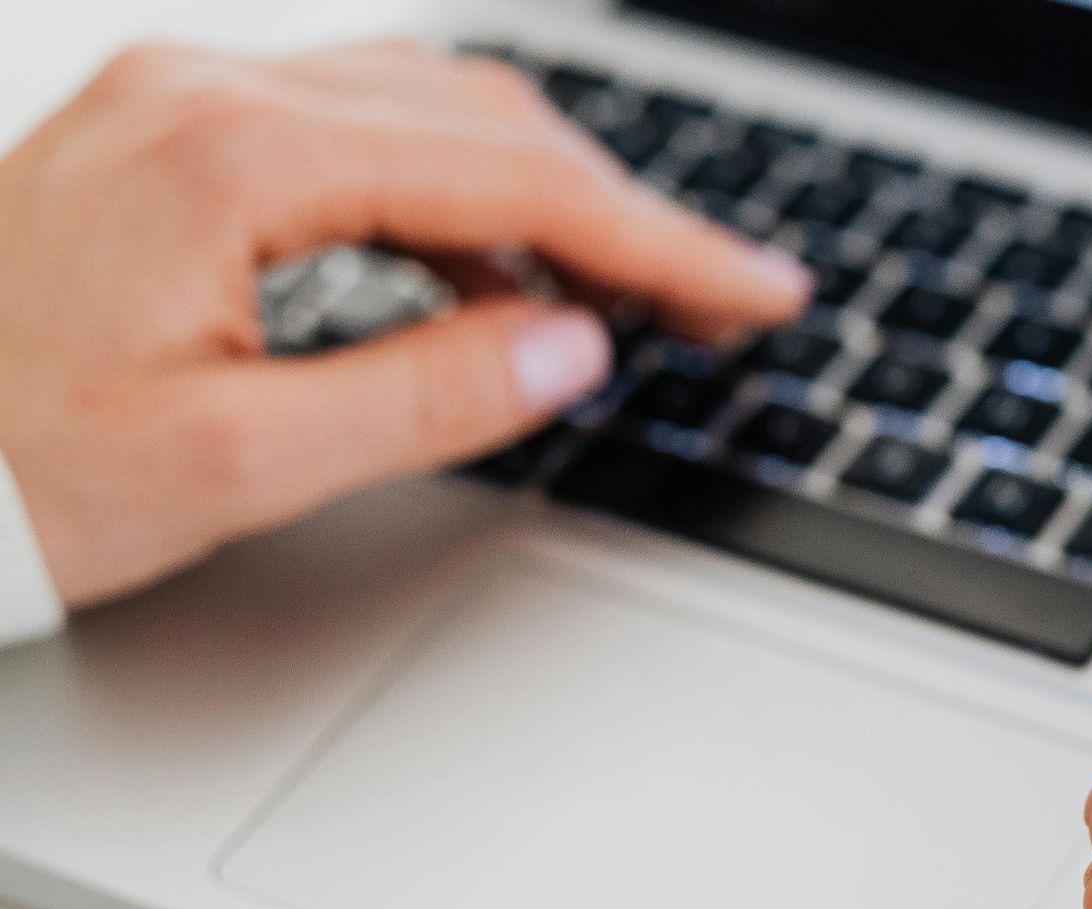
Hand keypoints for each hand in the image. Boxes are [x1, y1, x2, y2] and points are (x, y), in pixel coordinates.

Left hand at [0, 41, 809, 606]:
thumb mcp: (227, 468)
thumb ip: (421, 397)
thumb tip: (572, 341)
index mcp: (228, 159)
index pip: (512, 178)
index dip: (660, 238)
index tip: (756, 287)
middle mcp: (207, 94)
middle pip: (484, 116)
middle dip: (623, 207)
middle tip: (717, 295)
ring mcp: (183, 101)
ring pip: (429, 109)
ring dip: (545, 194)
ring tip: (623, 292)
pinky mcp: (172, 133)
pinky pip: (358, 132)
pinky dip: (454, 197)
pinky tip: (489, 271)